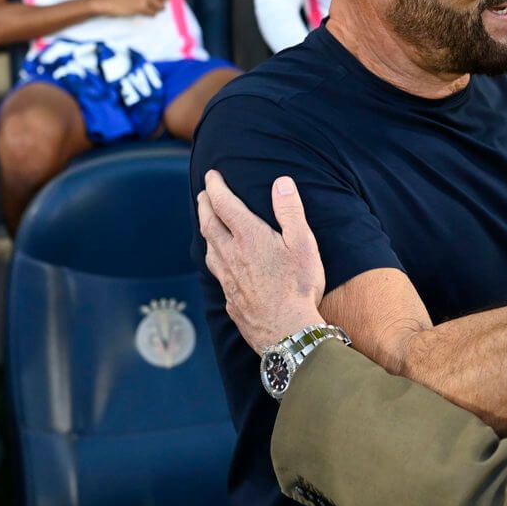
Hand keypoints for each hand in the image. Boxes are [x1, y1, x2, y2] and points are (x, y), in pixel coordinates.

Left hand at [197, 170, 324, 351]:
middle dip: (205, 205)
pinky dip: (213, 255)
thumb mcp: (303, 243)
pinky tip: (220, 262)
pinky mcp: (230, 296)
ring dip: (205, 229)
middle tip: (203, 194)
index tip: (212, 175)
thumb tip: (281, 182)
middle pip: (209, 223)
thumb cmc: (298, 285)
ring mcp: (227, 277)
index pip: (224, 204)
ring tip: (207, 222)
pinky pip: (215, 270)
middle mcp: (230, 254)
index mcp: (248, 236)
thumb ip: (290, 211)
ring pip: (208, 247)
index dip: (216, 187)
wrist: (286, 330)